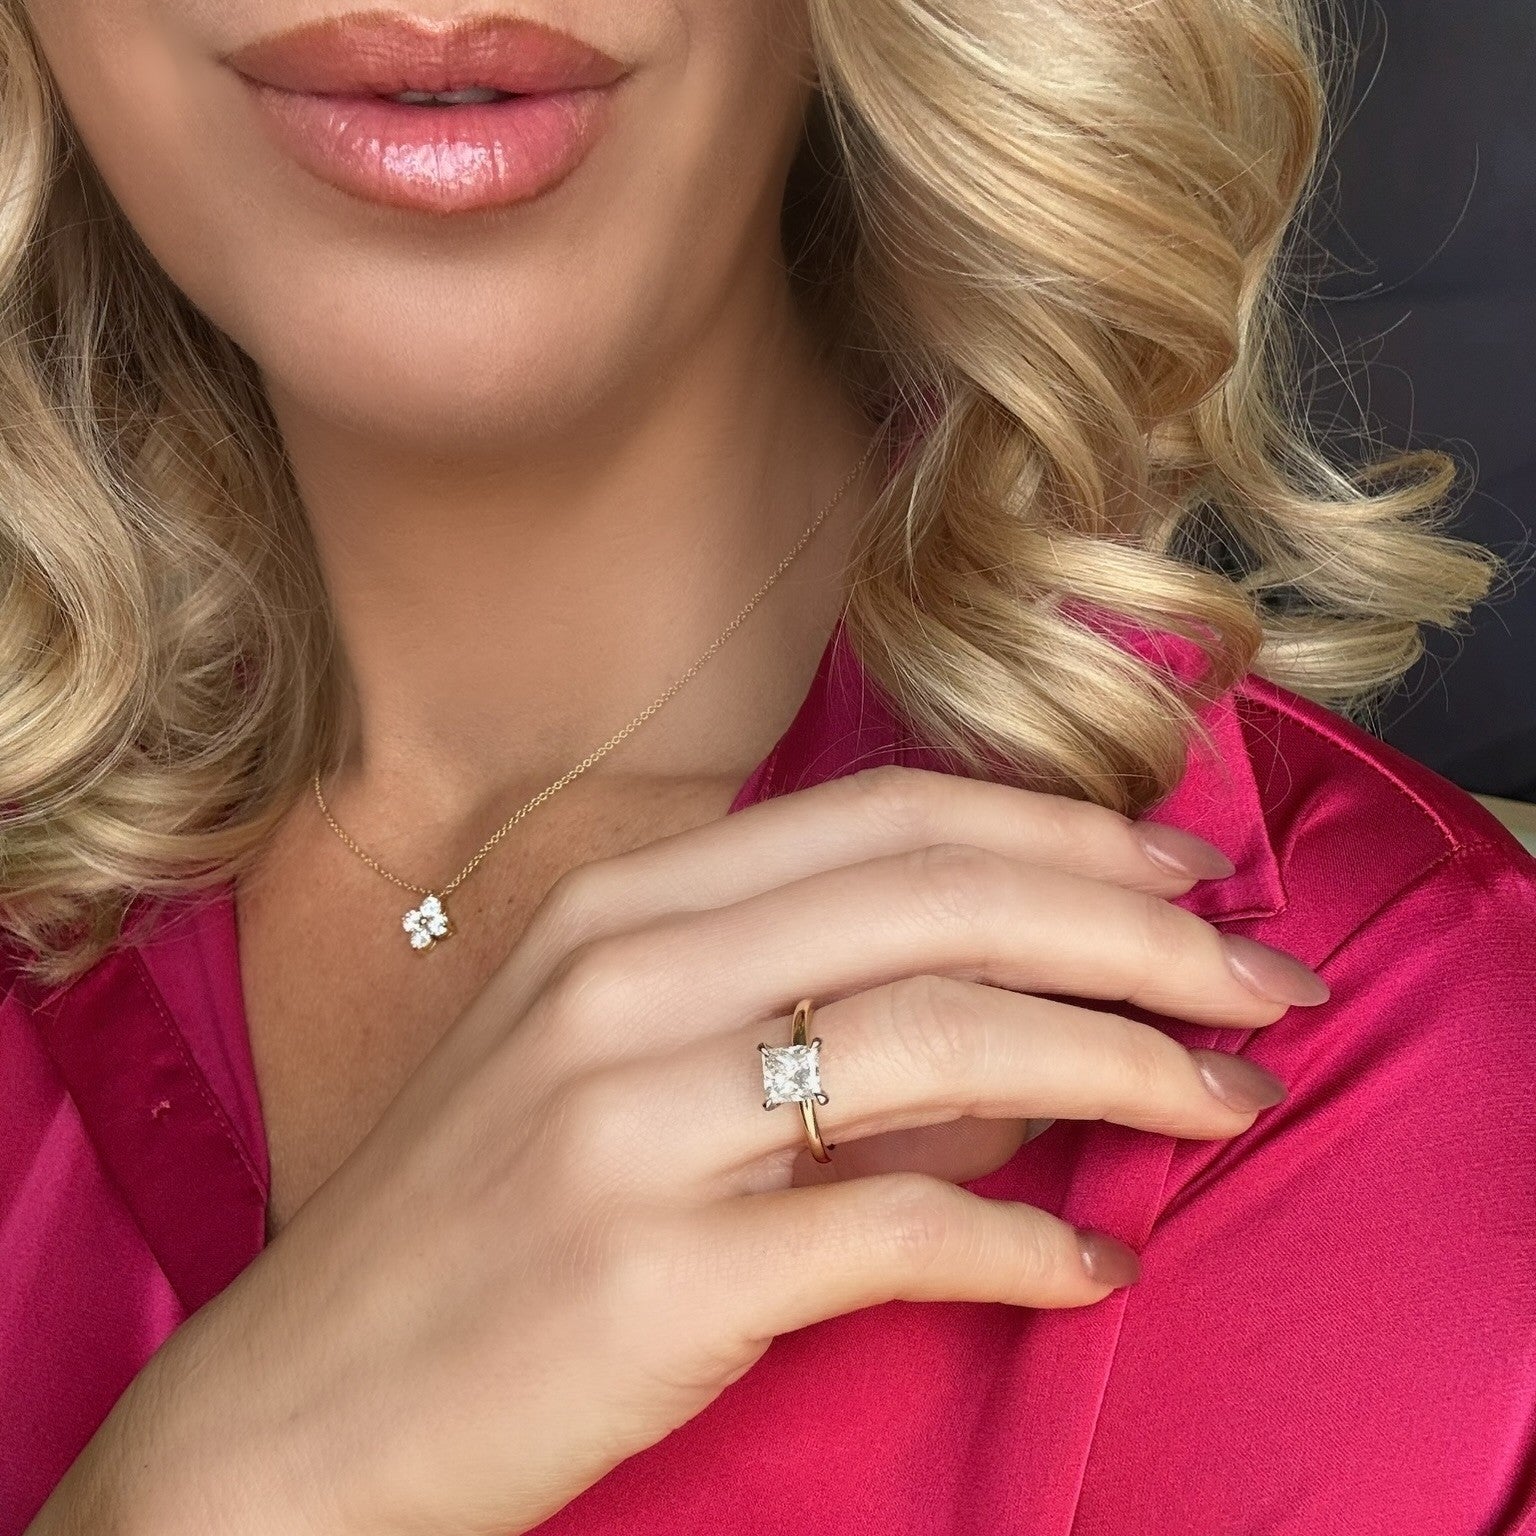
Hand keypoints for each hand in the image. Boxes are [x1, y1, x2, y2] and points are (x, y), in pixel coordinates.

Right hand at [37, 765, 1326, 1535]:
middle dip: (1138, 934)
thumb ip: (795, 1027)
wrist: (299, 1411)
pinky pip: (895, 1230)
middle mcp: (622, 985)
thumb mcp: (608, 1071)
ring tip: (1227, 1101)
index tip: (1184, 880)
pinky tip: (1093, 1264)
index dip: (1061, 838)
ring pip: (944, 1045)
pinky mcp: (652, 1275)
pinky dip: (1022, 1243)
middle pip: (940, 904)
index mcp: (617, 912)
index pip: (890, 824)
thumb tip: (1005, 1037)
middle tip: (1265, 981)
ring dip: (1122, 1067)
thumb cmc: (467, 1226)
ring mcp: (630, 1123)